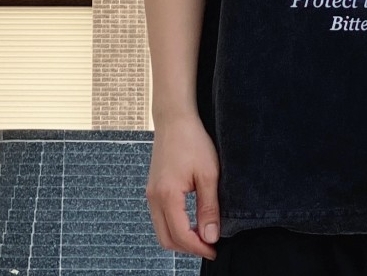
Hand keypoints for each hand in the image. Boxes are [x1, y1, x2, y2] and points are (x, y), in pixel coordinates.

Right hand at [146, 114, 220, 259]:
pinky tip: (190, 221)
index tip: (214, 250)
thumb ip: (209, 208)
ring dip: (180, 238)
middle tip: (209, 245)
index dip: (198, 248)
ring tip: (202, 235)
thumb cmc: (192, 140)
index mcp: (167, 196)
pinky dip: (173, 226)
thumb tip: (210, 237)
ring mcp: (150, 194)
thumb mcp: (208, 174)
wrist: (175, 119)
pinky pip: (159, 218)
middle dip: (188, 248)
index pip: (181, 236)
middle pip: (166, 239)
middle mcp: (154, 198)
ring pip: (161, 230)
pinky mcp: (152, 189)